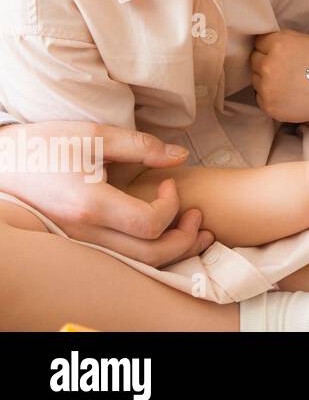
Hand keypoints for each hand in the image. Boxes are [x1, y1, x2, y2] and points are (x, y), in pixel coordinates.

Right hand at [0, 121, 213, 265]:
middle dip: (185, 239)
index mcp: (89, 205)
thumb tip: (180, 156)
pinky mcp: (79, 244)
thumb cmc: (45, 145)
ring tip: (195, 232)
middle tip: (198, 216)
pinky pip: (123, 258)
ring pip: (138, 264)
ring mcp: (80, 243)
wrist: (2, 164)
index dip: (172, 206)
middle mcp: (84, 233)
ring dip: (174, 252)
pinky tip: (165, 236)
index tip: (170, 184)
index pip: (149, 223)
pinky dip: (151, 252)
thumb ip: (140, 146)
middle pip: (150, 255)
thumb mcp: (93, 135)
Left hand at [251, 30, 308, 123]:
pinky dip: (270, 96)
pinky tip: (287, 95)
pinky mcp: (267, 104)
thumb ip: (286, 41)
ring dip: (266, 80)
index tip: (278, 53)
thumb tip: (269, 43)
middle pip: (254, 59)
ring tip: (287, 83)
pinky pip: (260, 96)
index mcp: (280, 43)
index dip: (269, 47)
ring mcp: (266, 85)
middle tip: (284, 69)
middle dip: (266, 63)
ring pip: (256, 78)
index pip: (259, 42)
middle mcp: (269, 63)